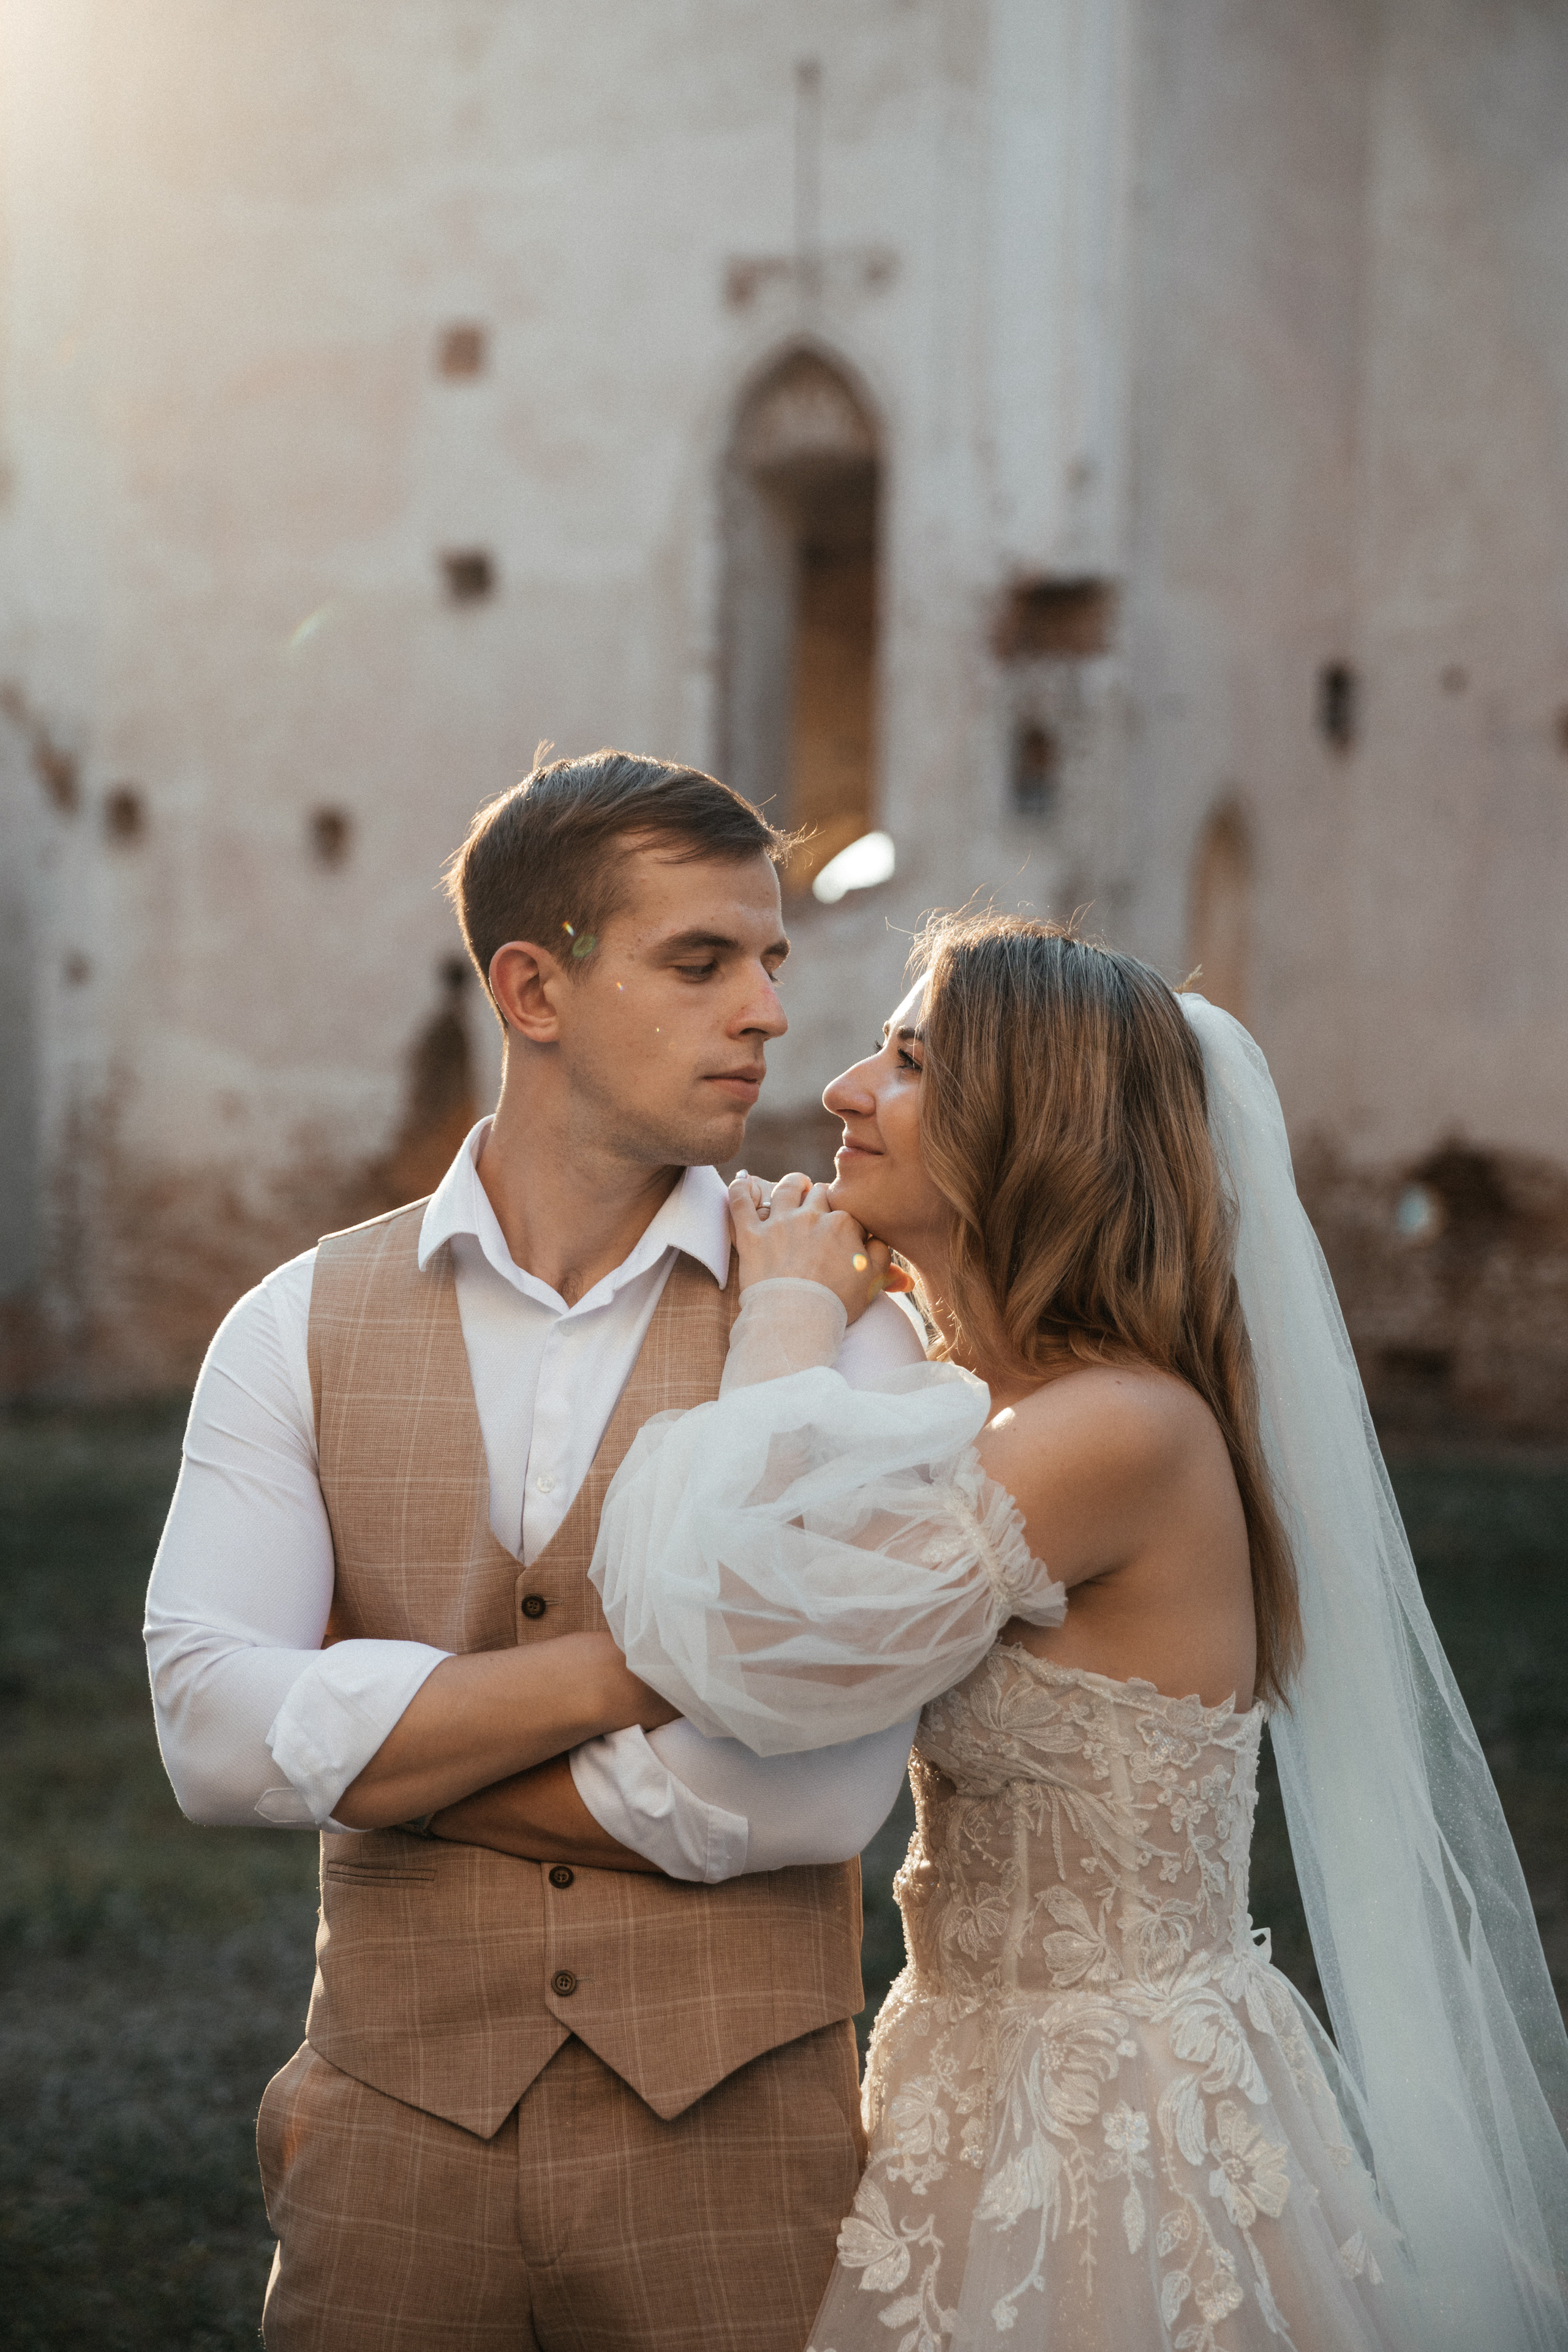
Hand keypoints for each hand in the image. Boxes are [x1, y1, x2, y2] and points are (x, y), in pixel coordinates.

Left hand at [728, 1171, 893, 1324]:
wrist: (797, 1320)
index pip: (849, 1211)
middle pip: (820, 1194)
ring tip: (797, 1185)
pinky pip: (740, 1203)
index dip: (848, 1220)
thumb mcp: (872, 1281)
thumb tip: (877, 1239)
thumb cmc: (837, 1304)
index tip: (846, 1230)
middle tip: (821, 1207)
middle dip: (822, 1197)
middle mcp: (811, 1216)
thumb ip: (881, 1254)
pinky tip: (743, 1183)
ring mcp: (779, 1223)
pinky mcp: (751, 1235)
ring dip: (793, 1184)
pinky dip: (740, 1190)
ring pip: (787, 1189)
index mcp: (843, 1224)